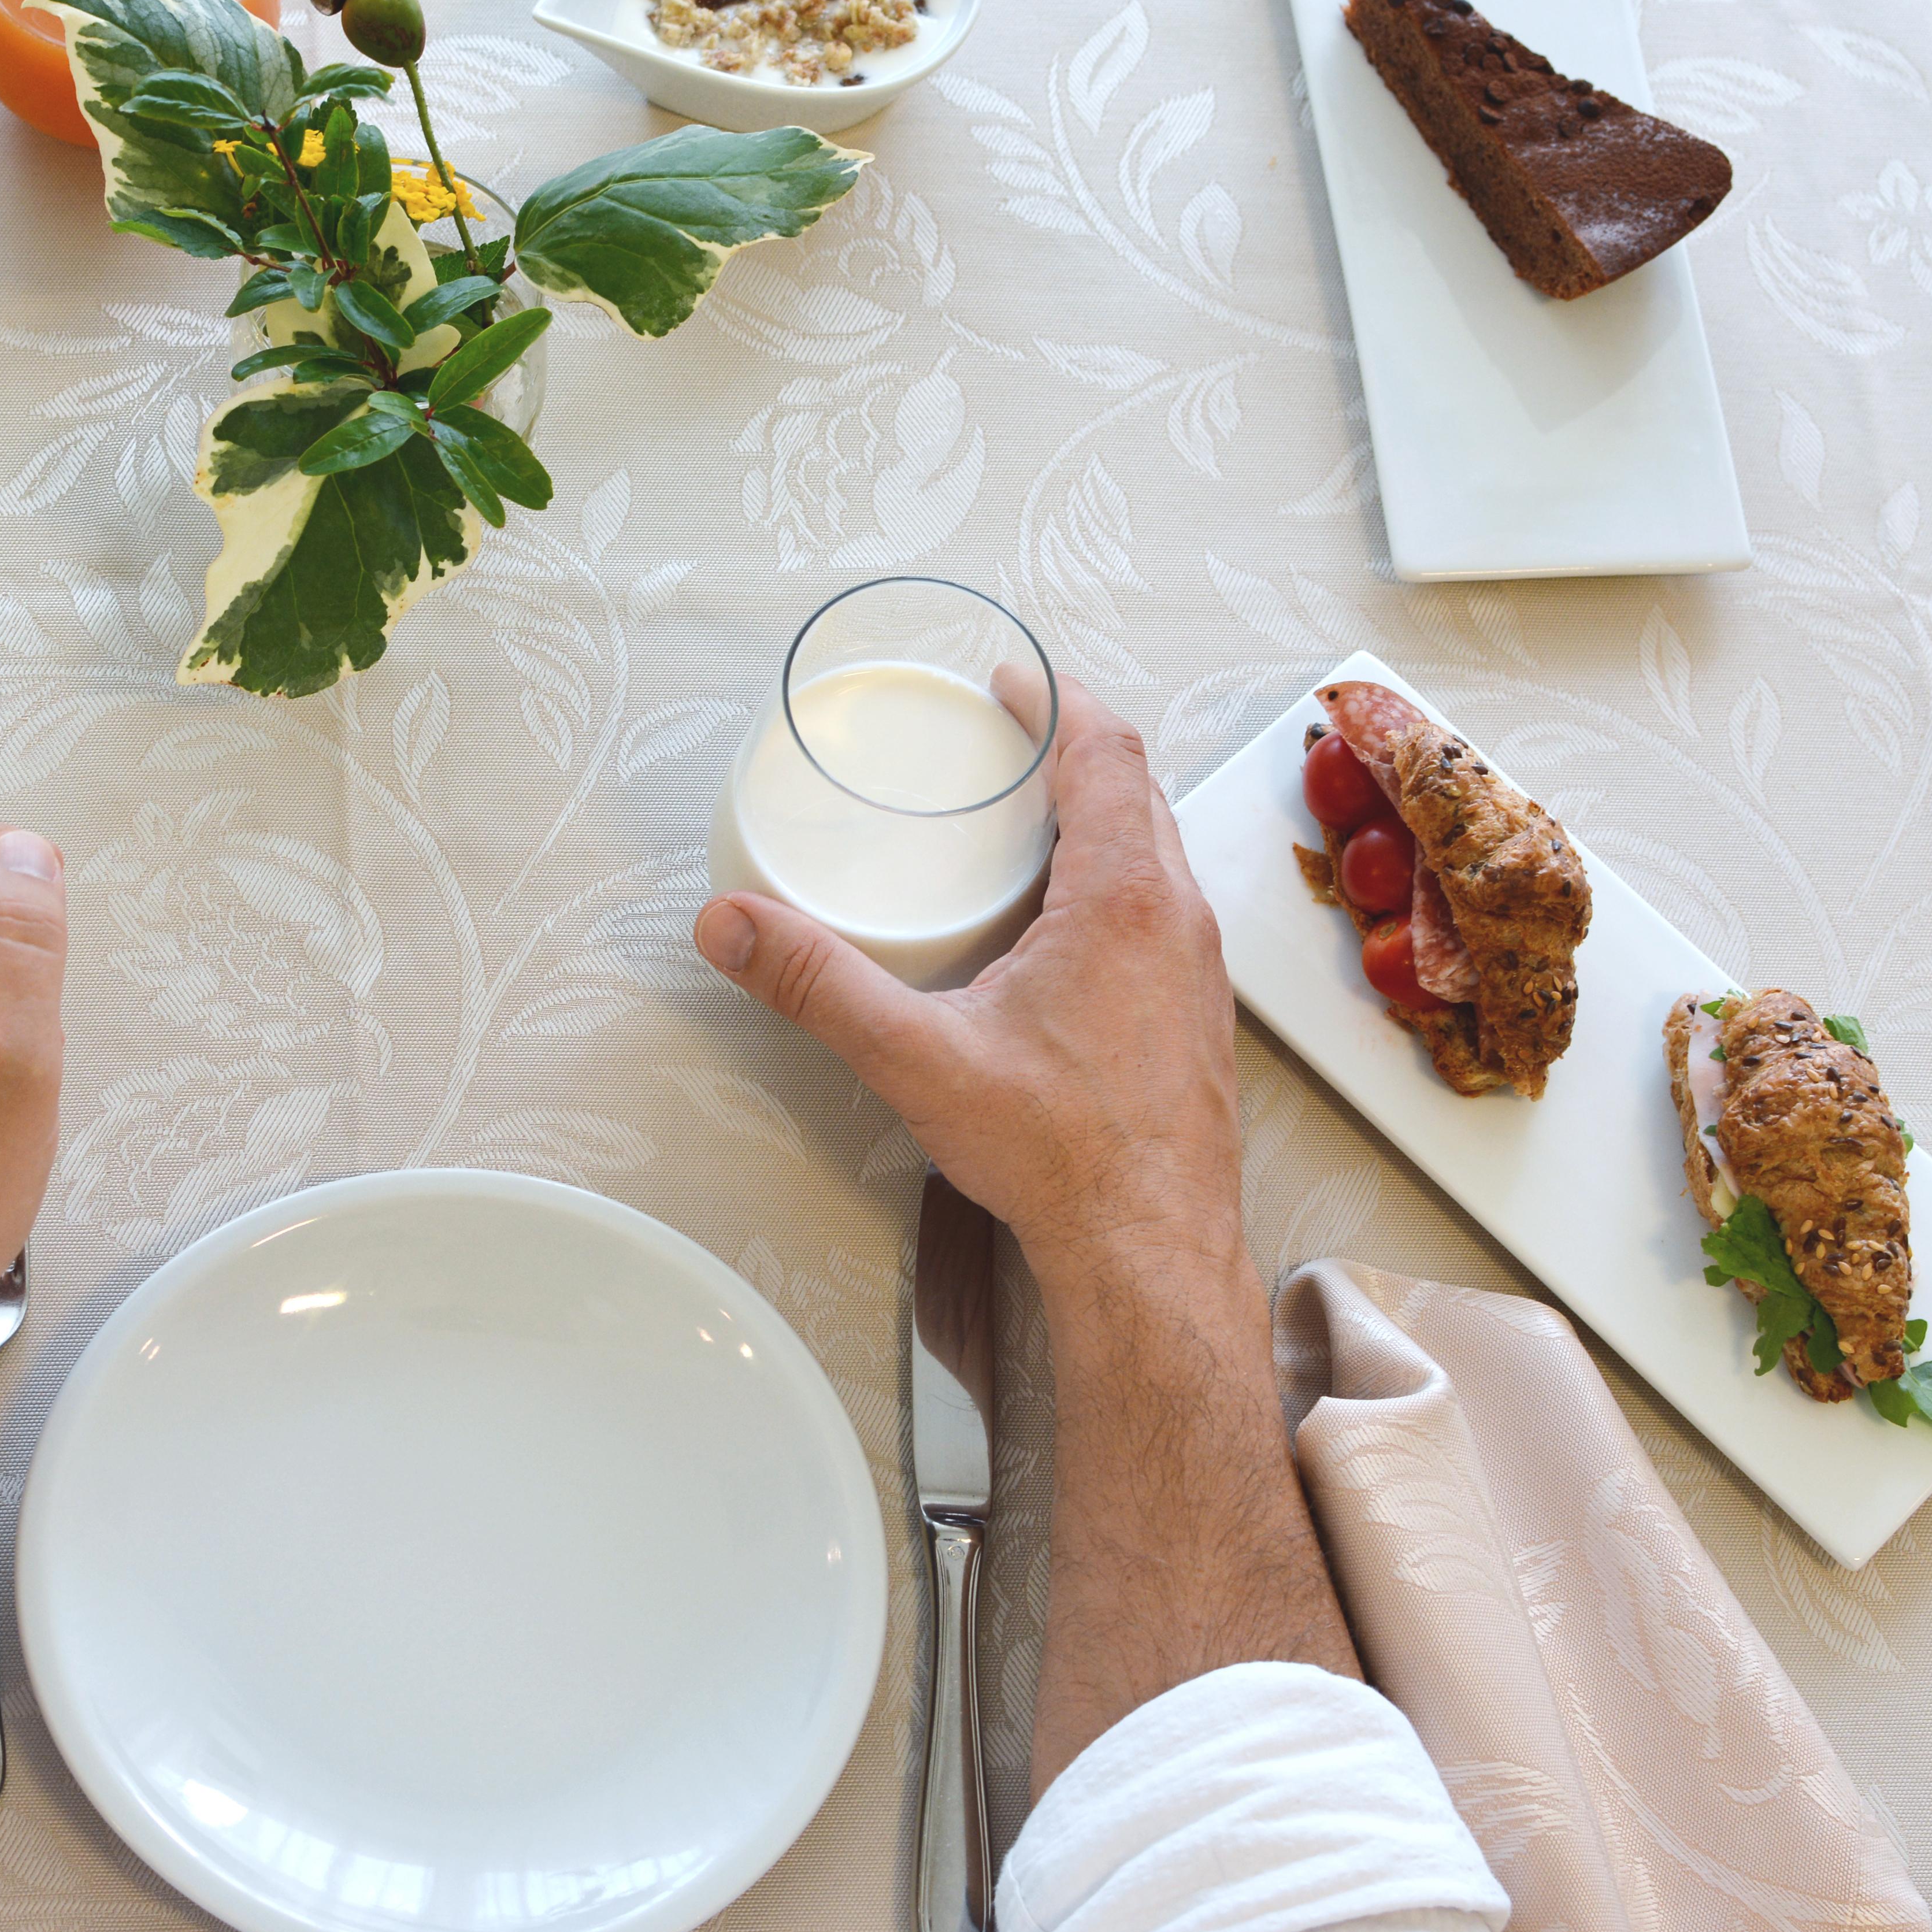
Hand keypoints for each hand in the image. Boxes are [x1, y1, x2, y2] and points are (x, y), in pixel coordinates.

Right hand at [696, 678, 1238, 1287]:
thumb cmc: (1061, 1154)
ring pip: (1158, 854)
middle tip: (1004, 739)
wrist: (1152, 1252)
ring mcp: (1199, 971)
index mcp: (1125, 897)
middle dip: (1072, 749)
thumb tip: (731, 924)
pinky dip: (1116, 883)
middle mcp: (1179, 918)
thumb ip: (818, 983)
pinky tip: (1061, 928)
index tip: (1009, 679)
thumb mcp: (918, 1056)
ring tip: (1026, 823)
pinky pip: (1165, 913)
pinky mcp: (1196, 1019)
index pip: (1106, 751)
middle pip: (1137, 791)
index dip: (1057, 699)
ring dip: (1099, 819)